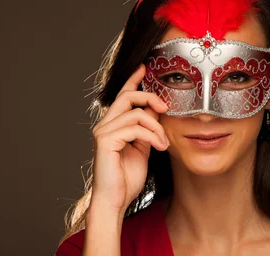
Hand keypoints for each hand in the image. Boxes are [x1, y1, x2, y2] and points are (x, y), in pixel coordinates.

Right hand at [88, 64, 168, 215]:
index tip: (144, 67)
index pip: (123, 95)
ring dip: (156, 127)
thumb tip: (157, 110)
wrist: (116, 201)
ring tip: (164, 143)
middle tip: (166, 108)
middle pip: (127, 96)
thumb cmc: (127, 177)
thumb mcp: (143, 147)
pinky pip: (135, 128)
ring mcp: (102, 132)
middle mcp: (104, 125)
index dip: (133, 80)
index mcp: (113, 125)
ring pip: (136, 113)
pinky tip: (160, 147)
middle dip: (150, 97)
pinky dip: (152, 136)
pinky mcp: (105, 141)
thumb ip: (147, 128)